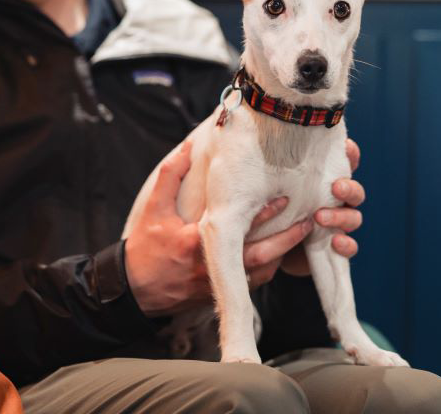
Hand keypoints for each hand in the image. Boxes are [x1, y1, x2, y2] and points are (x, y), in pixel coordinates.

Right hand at [124, 140, 315, 316]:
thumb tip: (188, 146)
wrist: (133, 290)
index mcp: (195, 243)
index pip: (237, 228)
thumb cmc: (144, 247)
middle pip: (259, 256)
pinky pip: (252, 285)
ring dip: (281, 256)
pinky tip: (277, 254)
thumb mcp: (153, 209)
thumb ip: (171, 176)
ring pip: (260, 274)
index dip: (263, 214)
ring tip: (300, 236)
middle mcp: (210, 267)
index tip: (284, 198)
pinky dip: (268, 269)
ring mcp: (216, 284)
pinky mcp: (218, 294)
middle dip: (286, 240)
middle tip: (308, 222)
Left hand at [281, 137, 364, 275]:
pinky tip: (336, 242)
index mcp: (323, 184)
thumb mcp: (269, 193)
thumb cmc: (269, 214)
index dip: (350, 154)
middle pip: (355, 192)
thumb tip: (262, 144)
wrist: (268, 252)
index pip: (344, 165)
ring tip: (319, 217)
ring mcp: (338, 226)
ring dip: (341, 216)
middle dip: (349, 188)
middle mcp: (335, 203)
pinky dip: (346, 245)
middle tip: (336, 188)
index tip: (347, 147)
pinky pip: (350, 247)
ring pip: (354, 217)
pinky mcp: (335, 249)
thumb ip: (273, 176)